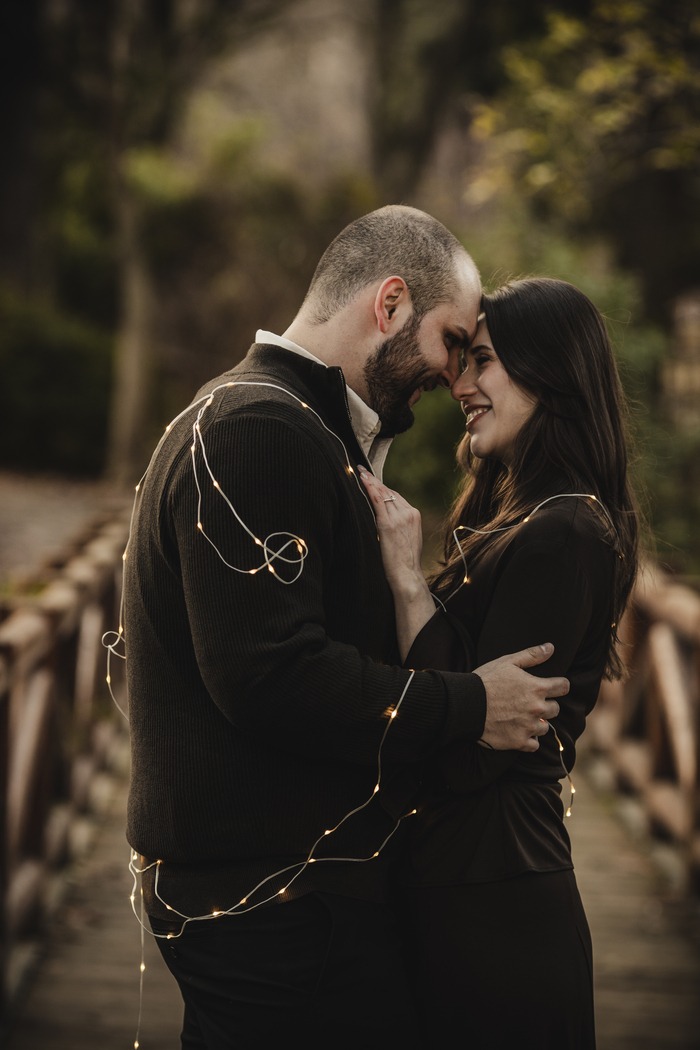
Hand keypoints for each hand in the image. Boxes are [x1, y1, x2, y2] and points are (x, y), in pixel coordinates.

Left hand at [357, 467, 425, 599]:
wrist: (407, 574)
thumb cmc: (405, 562)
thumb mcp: (407, 538)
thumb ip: (400, 525)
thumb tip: (386, 520)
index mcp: (414, 515)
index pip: (396, 496)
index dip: (382, 487)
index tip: (372, 480)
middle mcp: (408, 513)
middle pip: (389, 491)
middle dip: (375, 480)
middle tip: (362, 470)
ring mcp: (399, 517)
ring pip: (383, 494)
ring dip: (370, 481)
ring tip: (359, 472)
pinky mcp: (388, 524)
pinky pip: (378, 501)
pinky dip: (370, 489)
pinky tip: (363, 481)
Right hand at [474, 643, 567, 751]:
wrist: (465, 704)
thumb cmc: (485, 680)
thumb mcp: (507, 662)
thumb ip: (532, 655)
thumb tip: (551, 647)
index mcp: (537, 688)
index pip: (563, 687)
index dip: (559, 685)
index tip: (553, 687)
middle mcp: (537, 709)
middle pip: (555, 709)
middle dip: (546, 705)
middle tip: (529, 702)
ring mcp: (528, 727)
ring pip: (545, 728)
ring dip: (537, 723)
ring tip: (521, 717)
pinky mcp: (519, 742)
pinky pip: (534, 745)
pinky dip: (528, 740)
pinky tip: (518, 731)